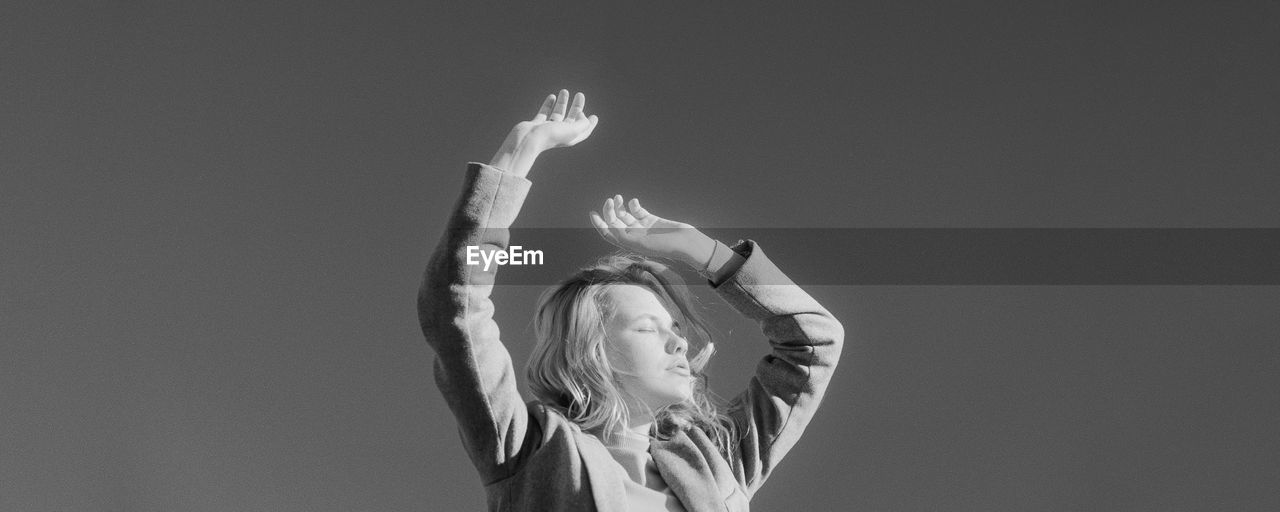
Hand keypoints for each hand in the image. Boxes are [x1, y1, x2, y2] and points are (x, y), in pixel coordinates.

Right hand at [490, 90, 598, 176]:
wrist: (527, 140)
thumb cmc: (550, 136)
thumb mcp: (573, 129)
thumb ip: (582, 123)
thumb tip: (583, 117)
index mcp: (570, 137)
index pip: (583, 131)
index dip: (589, 124)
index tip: (594, 116)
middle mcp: (559, 134)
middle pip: (571, 119)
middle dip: (577, 107)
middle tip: (580, 95)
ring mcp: (547, 129)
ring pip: (557, 114)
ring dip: (562, 103)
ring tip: (564, 91)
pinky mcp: (536, 124)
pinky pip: (544, 112)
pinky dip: (548, 104)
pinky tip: (552, 97)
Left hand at [589, 195, 714, 265]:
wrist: (686, 243)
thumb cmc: (664, 245)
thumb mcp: (640, 242)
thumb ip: (623, 236)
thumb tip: (609, 228)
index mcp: (628, 244)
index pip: (608, 234)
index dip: (599, 224)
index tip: (593, 213)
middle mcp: (634, 237)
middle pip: (615, 222)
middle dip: (610, 211)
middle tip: (610, 200)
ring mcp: (643, 228)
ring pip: (625, 215)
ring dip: (619, 206)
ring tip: (617, 197)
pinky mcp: (652, 220)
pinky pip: (638, 211)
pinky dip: (634, 205)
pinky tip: (634, 201)